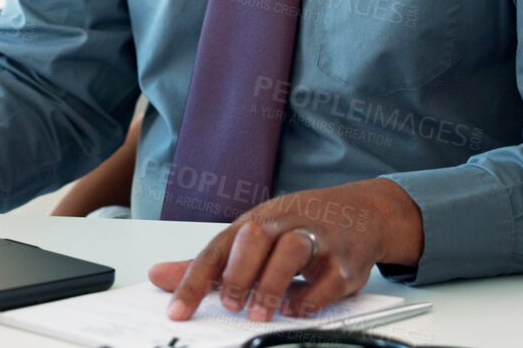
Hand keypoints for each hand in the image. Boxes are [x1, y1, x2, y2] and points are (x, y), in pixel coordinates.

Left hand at [150, 178, 422, 321]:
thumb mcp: (250, 237)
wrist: (361, 211)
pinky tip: (295, 308)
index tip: (178, 311)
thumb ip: (210, 263)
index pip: (217, 247)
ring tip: (260, 312)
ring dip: (272, 282)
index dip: (193, 279)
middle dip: (238, 272)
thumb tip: (160, 276)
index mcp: (256, 221)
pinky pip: (330, 277)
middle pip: (255, 235)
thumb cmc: (299, 224)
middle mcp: (285, 224)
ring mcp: (318, 239)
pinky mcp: (346, 260)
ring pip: (293, 248)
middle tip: (229, 303)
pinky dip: (311, 296)